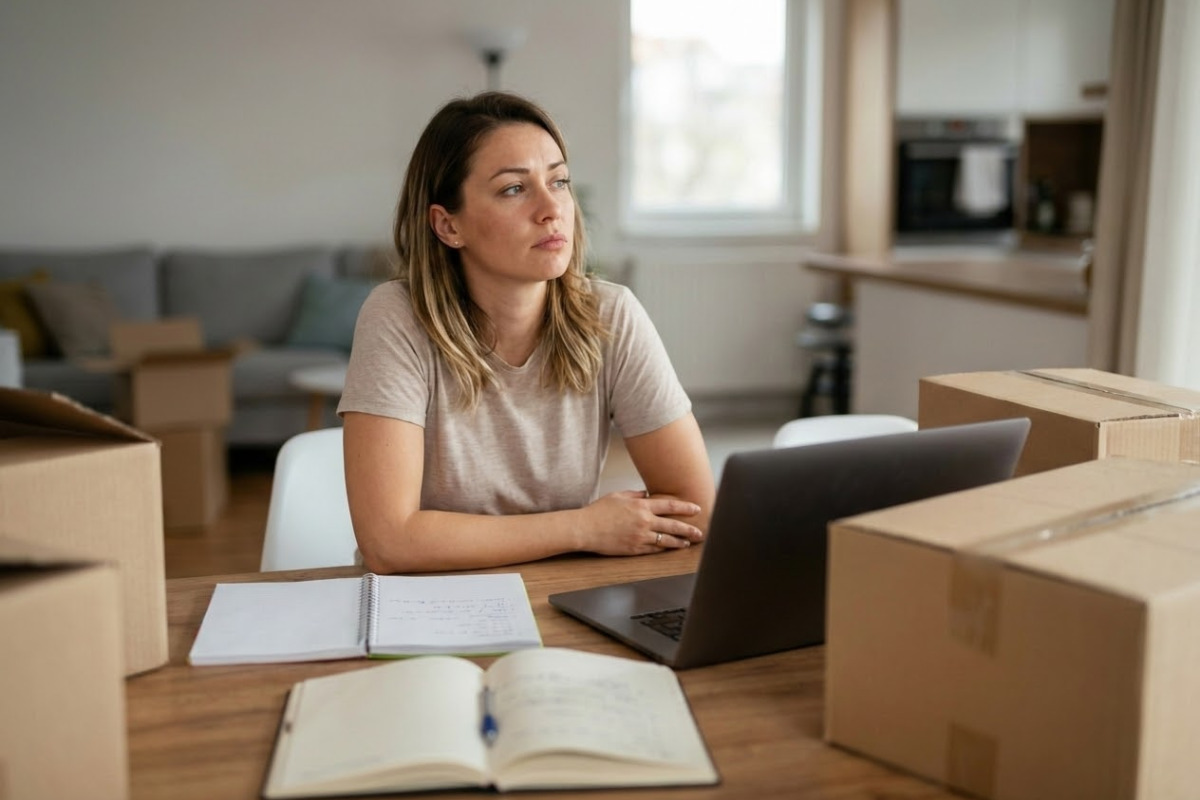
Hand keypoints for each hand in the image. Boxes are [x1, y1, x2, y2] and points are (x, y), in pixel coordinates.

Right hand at [578, 490, 704, 555]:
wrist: (585, 528)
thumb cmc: (598, 511)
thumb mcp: (618, 496)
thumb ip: (635, 495)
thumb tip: (646, 495)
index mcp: (641, 506)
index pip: (669, 506)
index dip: (685, 508)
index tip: (696, 509)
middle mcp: (644, 521)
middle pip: (673, 526)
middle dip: (689, 529)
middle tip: (700, 532)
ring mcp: (640, 536)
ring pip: (666, 540)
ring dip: (679, 542)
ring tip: (687, 543)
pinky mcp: (634, 549)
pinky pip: (653, 549)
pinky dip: (663, 549)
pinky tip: (669, 549)